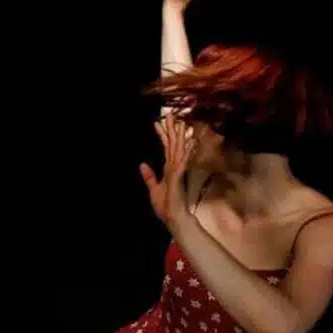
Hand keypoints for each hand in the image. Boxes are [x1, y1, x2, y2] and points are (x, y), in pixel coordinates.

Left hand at [139, 112, 196, 228]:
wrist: (173, 218)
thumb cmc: (166, 205)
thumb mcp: (153, 188)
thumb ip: (150, 176)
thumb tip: (142, 164)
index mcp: (169, 168)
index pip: (166, 148)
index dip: (162, 135)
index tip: (158, 123)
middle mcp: (175, 167)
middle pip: (173, 144)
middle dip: (171, 130)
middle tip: (170, 114)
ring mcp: (178, 171)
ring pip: (179, 149)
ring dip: (180, 136)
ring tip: (182, 122)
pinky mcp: (179, 176)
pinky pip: (182, 160)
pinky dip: (186, 151)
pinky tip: (189, 141)